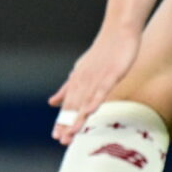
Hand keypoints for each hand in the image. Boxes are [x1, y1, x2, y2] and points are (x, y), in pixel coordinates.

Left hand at [49, 28, 140, 142]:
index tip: (56, 137)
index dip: (63, 121)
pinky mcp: (111, 73)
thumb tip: (52, 102)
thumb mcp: (81, 71)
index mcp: (78, 81)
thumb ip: (68, 88)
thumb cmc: (103, 52)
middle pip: (74, 106)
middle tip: (61, 140)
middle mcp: (84, 80)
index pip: (69, 105)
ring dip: (78, 117)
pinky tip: (89, 112)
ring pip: (85, 101)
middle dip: (67, 124)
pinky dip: (95, 100)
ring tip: (71, 133)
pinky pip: (102, 89)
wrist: (119, 30)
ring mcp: (97, 77)